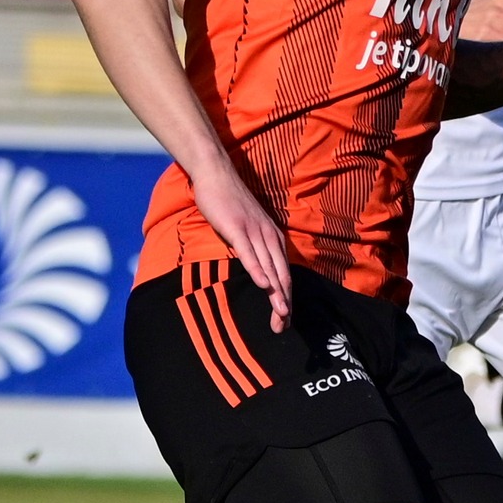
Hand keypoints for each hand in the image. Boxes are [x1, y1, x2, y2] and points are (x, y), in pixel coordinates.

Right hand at [190, 159, 291, 331]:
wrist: (217, 176)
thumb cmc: (230, 204)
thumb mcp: (248, 229)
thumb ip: (255, 248)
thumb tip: (258, 271)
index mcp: (273, 239)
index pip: (284, 274)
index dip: (286, 299)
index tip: (284, 321)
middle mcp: (269, 237)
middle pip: (281, 275)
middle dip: (284, 303)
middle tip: (283, 326)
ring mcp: (254, 232)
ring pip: (269, 267)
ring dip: (276, 292)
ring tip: (281, 314)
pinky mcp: (238, 228)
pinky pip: (249, 253)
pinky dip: (258, 270)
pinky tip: (263, 285)